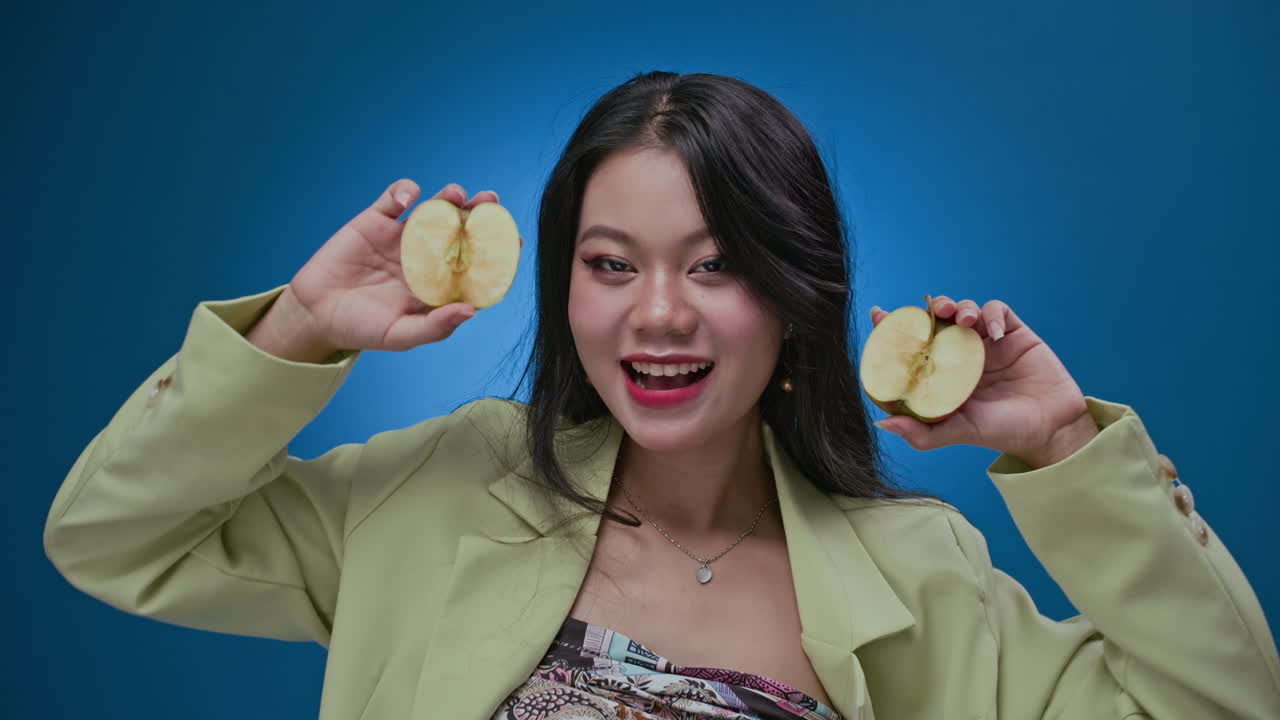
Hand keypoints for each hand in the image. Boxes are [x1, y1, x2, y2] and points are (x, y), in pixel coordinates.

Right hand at [288, 180, 510, 352]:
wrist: (316, 314)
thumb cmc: (362, 329)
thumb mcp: (401, 334)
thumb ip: (436, 325)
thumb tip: (471, 311)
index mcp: (439, 282)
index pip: (476, 262)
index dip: (496, 251)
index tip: (514, 242)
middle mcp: (427, 255)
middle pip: (461, 229)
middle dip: (479, 214)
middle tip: (491, 204)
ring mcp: (402, 236)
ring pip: (433, 208)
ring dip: (449, 197)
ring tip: (458, 194)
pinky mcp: (376, 220)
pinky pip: (394, 198)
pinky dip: (404, 192)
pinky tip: (406, 201)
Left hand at [869, 296, 1097, 467]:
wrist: (1049, 429)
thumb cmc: (1001, 432)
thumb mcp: (958, 432)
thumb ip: (923, 432)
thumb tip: (882, 424)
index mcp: (943, 373)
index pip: (912, 344)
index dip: (895, 327)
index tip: (879, 314)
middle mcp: (961, 354)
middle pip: (937, 320)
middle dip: (930, 310)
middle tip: (932, 312)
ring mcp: (987, 342)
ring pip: (964, 309)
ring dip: (960, 307)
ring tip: (964, 319)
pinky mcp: (1013, 333)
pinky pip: (998, 311)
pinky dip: (992, 314)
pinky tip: (995, 332)